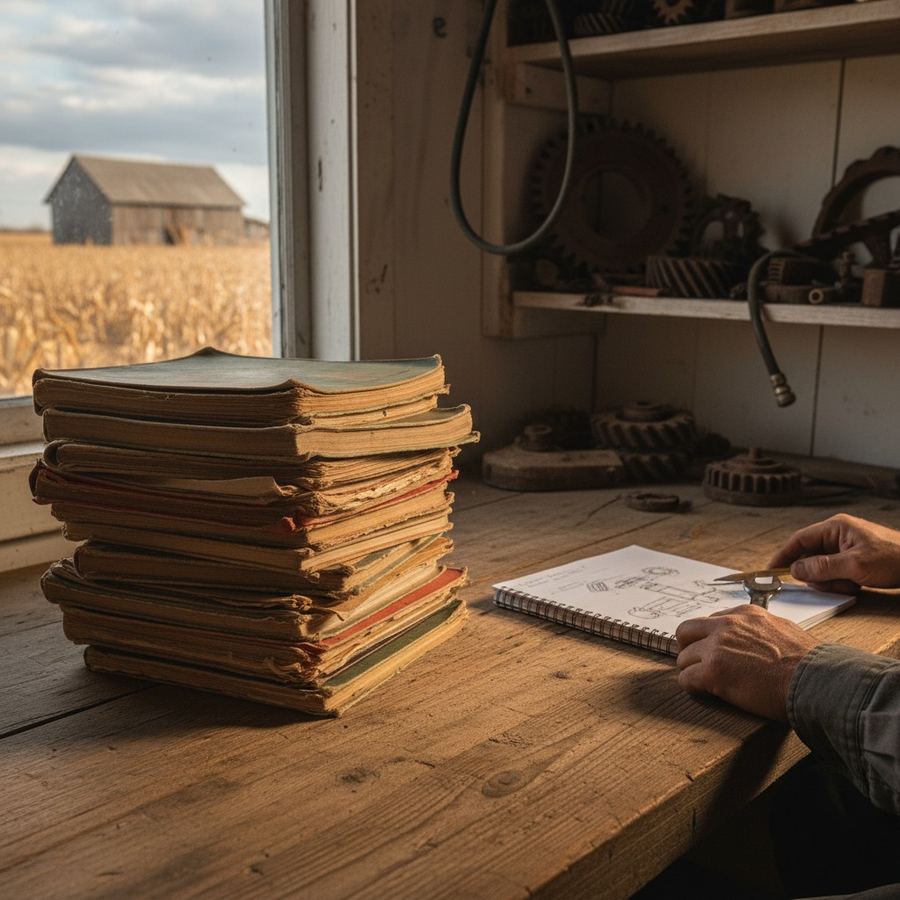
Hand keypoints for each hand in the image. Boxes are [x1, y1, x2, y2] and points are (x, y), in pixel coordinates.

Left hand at [674, 605, 817, 720]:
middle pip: (685, 631)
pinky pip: (686, 679)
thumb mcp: (783, 630)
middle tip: (698, 664)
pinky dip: (693, 688)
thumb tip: (754, 638)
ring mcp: (717, 647)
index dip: (708, 638)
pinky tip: (707, 693)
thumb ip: (760, 630)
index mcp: (744, 614)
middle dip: (689, 649)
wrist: (816, 681)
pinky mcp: (713, 671)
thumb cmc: (809, 663)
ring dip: (692, 671)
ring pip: (683, 658)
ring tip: (707, 684)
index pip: (711, 620)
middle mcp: (726, 625)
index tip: (712, 651)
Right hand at [768, 514, 899, 592]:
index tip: (771, 570)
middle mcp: (838, 534)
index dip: (783, 556)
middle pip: (810, 556)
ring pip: (823, 568)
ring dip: (832, 581)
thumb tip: (795, 570)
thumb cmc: (894, 559)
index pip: (799, 540)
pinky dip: (842, 582)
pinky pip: (836, 573)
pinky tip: (857, 585)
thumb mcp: (854, 566)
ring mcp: (846, 547)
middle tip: (830, 584)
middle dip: (817, 575)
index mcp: (836, 527)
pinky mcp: (854, 559)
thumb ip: (821, 567)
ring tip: (851, 584)